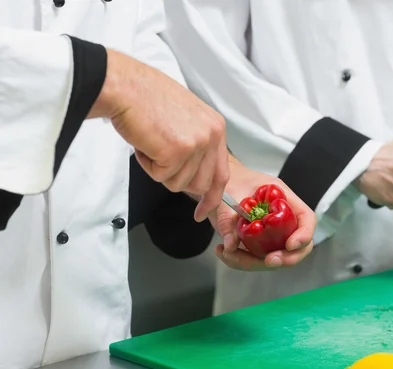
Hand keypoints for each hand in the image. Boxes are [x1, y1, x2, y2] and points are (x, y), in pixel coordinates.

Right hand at [89, 49, 228, 221]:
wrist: (125, 86)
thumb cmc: (146, 98)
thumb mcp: (186, 118)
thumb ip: (196, 144)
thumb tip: (195, 172)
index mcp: (216, 127)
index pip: (221, 173)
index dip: (212, 197)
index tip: (203, 211)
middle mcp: (212, 136)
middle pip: (201, 184)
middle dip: (178, 179)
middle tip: (159, 159)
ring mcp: (196, 144)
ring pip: (179, 183)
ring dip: (160, 170)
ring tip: (152, 142)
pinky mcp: (177, 152)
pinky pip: (161, 176)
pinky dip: (147, 165)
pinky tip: (145, 143)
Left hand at [206, 156, 316, 270]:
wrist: (218, 183)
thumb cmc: (229, 180)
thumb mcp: (227, 193)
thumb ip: (227, 219)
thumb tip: (231, 245)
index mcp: (282, 198)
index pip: (306, 218)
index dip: (304, 234)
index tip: (290, 245)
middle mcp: (281, 219)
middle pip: (298, 246)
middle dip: (285, 258)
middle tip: (268, 260)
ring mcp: (271, 234)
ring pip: (274, 257)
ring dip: (252, 263)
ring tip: (227, 253)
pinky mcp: (257, 244)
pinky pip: (255, 259)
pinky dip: (239, 261)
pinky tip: (222, 251)